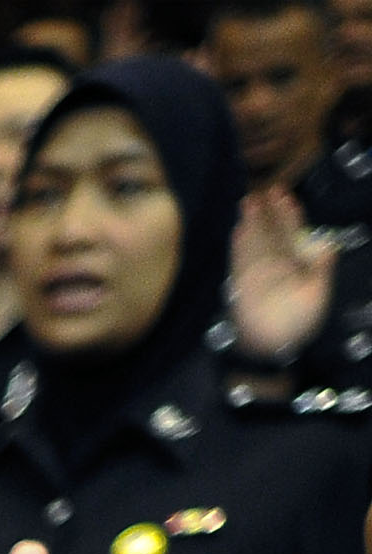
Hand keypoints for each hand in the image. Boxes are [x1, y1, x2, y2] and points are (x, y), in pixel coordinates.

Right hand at [232, 188, 333, 363]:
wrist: (273, 350)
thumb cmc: (299, 324)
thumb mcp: (318, 293)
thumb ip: (321, 267)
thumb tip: (325, 241)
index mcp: (297, 265)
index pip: (292, 234)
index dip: (290, 216)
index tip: (286, 197)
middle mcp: (276, 265)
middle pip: (271, 233)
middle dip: (268, 213)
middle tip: (262, 192)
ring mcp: (256, 274)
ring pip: (254, 243)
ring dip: (251, 224)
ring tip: (248, 202)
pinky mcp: (240, 285)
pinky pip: (239, 262)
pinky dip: (239, 247)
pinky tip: (239, 230)